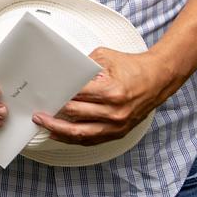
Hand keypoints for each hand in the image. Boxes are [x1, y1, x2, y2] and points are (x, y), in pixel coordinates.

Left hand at [32, 48, 173, 145]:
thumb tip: (62, 74)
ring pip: (81, 134)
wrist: (159, 78)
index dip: (58, 96)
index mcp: (111, 92)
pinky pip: (92, 140)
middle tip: (38, 112)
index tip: (45, 95)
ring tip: (44, 125)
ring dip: (59, 131)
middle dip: (53, 114)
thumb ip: (83, 66)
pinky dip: (74, 138)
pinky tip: (60, 135)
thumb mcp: (105, 57)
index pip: (76, 97)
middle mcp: (114, 112)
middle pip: (74, 116)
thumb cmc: (133, 66)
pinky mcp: (119, 132)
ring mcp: (117, 125)